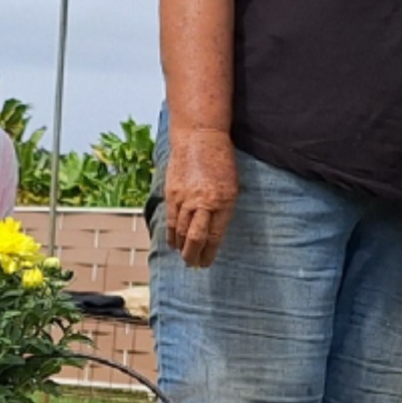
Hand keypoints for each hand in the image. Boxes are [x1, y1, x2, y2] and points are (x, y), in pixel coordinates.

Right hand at [164, 132, 239, 269]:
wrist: (200, 137)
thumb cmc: (221, 160)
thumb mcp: (232, 186)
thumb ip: (223, 209)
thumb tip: (214, 232)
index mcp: (224, 202)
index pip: (215, 236)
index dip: (210, 252)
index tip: (207, 263)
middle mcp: (204, 202)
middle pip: (196, 237)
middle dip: (194, 255)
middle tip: (193, 265)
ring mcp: (186, 198)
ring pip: (180, 230)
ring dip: (181, 247)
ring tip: (183, 257)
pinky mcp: (172, 192)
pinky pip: (170, 219)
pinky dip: (170, 233)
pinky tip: (172, 242)